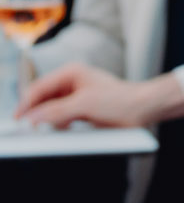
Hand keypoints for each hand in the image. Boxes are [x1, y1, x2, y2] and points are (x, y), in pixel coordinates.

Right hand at [17, 64, 183, 129]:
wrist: (146, 108)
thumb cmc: (122, 100)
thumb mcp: (85, 105)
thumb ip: (57, 111)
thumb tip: (33, 117)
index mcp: (70, 73)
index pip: (37, 88)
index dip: (25, 105)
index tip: (18, 120)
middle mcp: (71, 82)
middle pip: (42, 99)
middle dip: (36, 113)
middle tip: (29, 129)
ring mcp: (76, 96)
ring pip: (50, 110)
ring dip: (48, 120)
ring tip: (50, 128)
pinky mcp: (81, 109)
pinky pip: (61, 117)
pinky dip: (59, 125)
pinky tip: (65, 129)